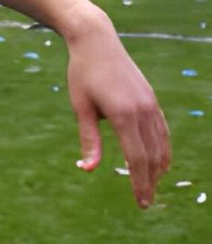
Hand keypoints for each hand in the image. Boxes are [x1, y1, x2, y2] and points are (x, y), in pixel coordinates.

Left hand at [67, 10, 169, 206]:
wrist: (96, 41)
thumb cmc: (82, 73)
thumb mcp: (81, 107)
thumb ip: (89, 139)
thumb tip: (89, 169)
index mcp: (124, 115)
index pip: (137, 159)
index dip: (140, 183)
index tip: (140, 202)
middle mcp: (143, 111)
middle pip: (152, 156)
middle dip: (150, 181)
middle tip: (145, 202)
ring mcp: (151, 104)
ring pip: (161, 145)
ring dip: (158, 167)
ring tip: (150, 185)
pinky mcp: (152, 99)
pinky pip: (162, 131)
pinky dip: (162, 149)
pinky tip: (158, 160)